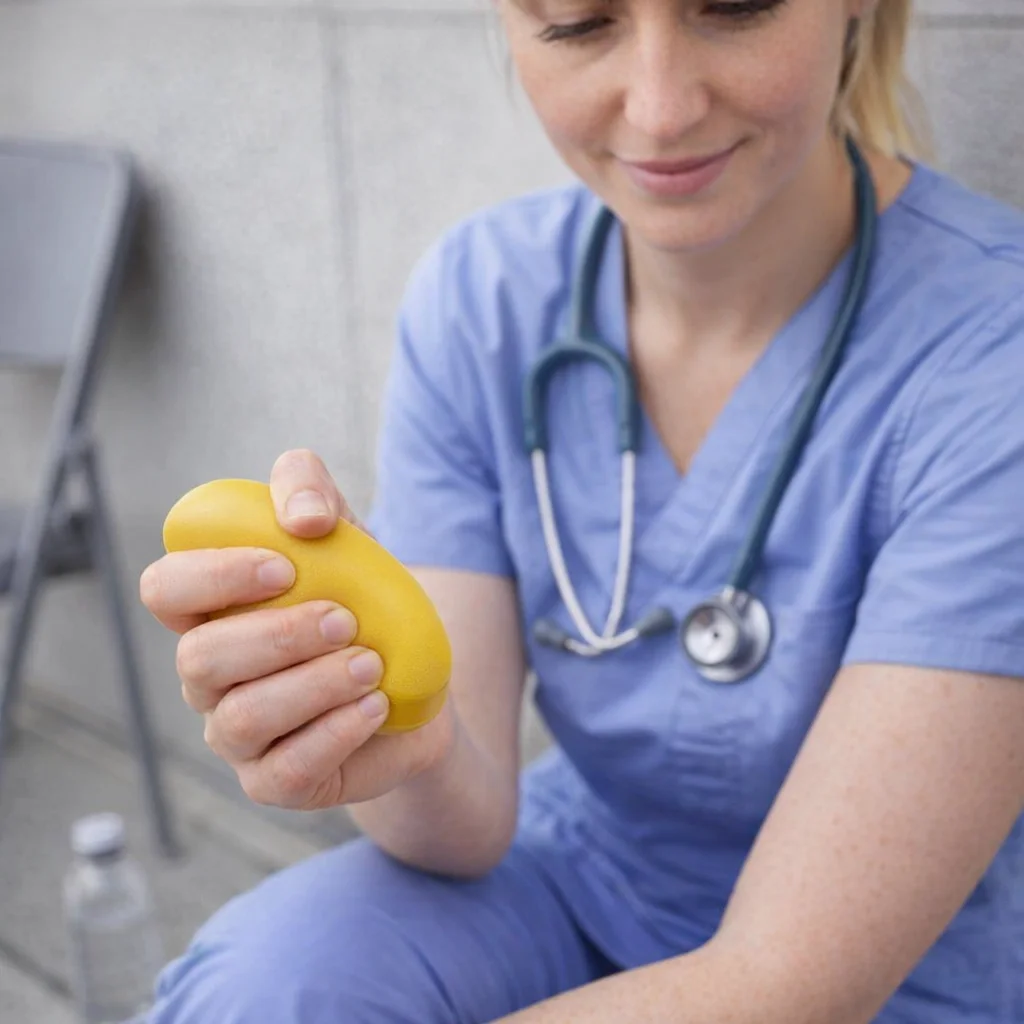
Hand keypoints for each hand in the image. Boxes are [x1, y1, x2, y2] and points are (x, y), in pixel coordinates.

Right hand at [140, 448, 453, 810]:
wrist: (415, 684)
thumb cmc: (365, 605)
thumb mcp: (347, 535)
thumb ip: (312, 492)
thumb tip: (303, 517)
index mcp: (213, 609)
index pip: (165, 588)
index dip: (212, 575)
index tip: (284, 567)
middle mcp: (209, 674)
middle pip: (200, 658)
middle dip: (278, 636)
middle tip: (346, 621)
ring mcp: (236, 735)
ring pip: (242, 718)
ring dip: (314, 685)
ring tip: (371, 665)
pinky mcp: (274, 782)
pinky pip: (284, 770)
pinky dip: (335, 732)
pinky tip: (375, 706)